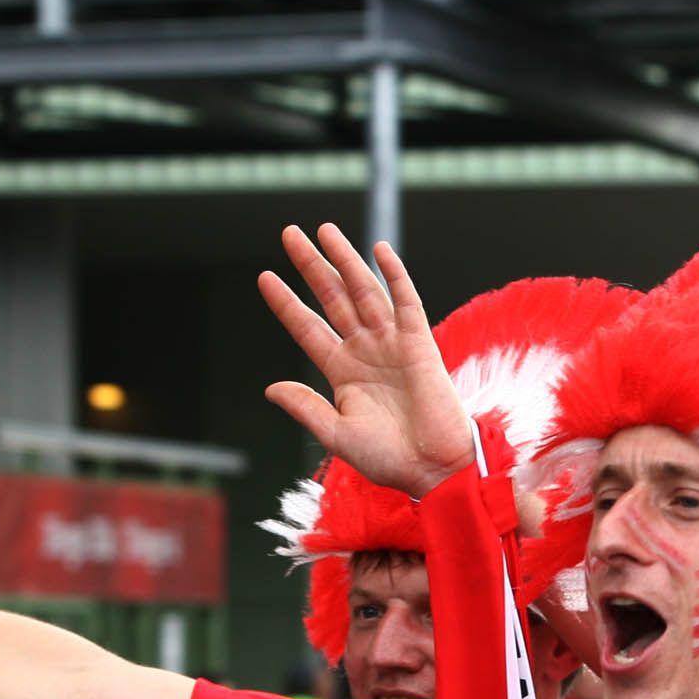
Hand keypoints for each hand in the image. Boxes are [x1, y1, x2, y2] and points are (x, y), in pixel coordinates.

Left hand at [258, 224, 474, 497]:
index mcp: (342, 372)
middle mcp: (365, 351)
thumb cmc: (388, 459)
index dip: (286, 303)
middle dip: (311, 266)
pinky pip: (406, 302)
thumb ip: (306, 407)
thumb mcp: (337, 435)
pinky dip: (394, 275)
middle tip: (290, 234)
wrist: (434, 468)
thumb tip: (272, 387)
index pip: (307, 328)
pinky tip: (379, 250)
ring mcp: (392, 343)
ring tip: (324, 230)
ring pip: (363, 292)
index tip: (264, 277)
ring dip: (345, 260)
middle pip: (332, 298)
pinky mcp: (420, 343)